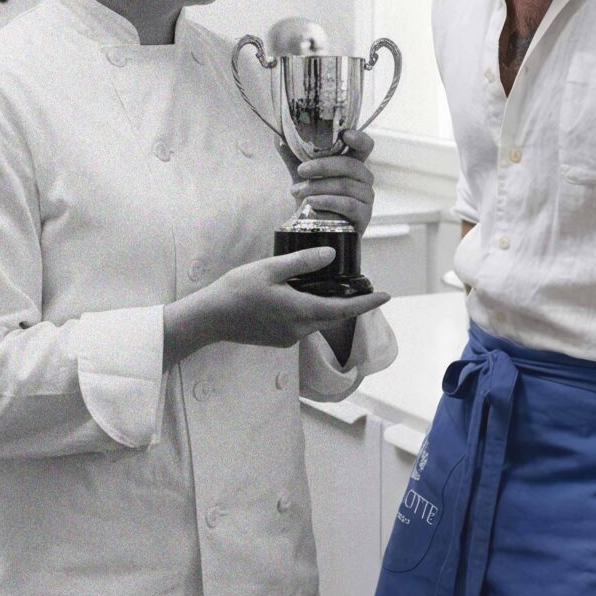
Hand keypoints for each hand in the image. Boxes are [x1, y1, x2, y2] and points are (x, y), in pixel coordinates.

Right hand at [165, 249, 389, 363]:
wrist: (210, 318)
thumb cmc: (237, 290)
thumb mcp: (270, 269)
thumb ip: (302, 262)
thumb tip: (332, 255)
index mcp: (301, 312)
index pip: (344, 309)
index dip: (367, 303)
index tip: (386, 296)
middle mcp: (299, 330)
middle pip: (333, 316)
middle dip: (350, 303)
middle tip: (362, 286)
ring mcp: (288, 338)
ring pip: (316, 320)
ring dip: (326, 306)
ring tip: (329, 286)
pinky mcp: (278, 339)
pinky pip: (301, 324)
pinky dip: (308, 311)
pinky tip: (299, 296)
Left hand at [279, 128, 375, 234]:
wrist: (316, 231)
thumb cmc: (314, 199)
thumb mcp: (303, 176)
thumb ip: (294, 156)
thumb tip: (279, 137)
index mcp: (353, 164)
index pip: (365, 146)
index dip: (359, 138)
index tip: (345, 135)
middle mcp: (364, 178)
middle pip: (351, 165)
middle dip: (324, 166)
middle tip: (301, 170)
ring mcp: (366, 198)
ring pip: (346, 185)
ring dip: (318, 187)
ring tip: (297, 192)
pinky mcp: (364, 216)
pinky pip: (348, 204)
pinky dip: (326, 202)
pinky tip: (311, 203)